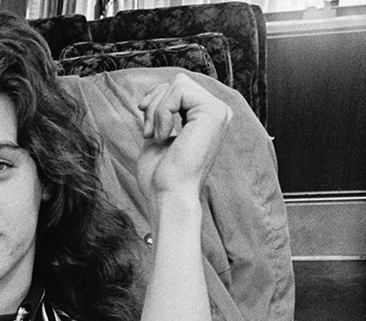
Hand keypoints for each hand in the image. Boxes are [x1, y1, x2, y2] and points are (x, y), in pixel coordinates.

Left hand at [130, 72, 231, 208]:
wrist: (168, 195)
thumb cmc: (161, 176)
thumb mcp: (160, 135)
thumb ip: (163, 114)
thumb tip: (154, 94)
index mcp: (208, 118)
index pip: (180, 87)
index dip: (157, 100)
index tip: (146, 128)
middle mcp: (219, 112)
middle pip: (179, 81)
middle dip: (156, 103)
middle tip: (149, 133)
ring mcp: (219, 111)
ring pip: (178, 83)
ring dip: (157, 110)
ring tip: (155, 137)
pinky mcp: (214, 112)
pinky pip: (179, 91)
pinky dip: (162, 112)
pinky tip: (164, 136)